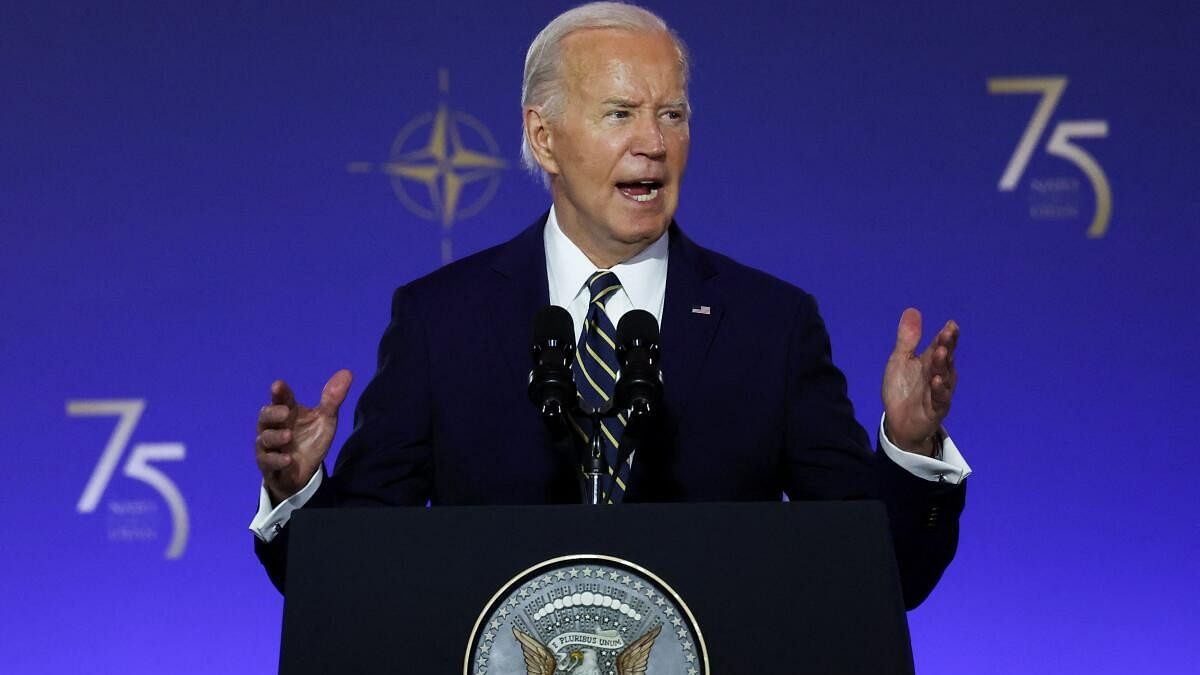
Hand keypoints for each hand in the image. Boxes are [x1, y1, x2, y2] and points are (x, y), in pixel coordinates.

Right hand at [255, 370, 351, 504]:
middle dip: (273, 413)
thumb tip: (347, 372)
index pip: (281, 398)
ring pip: (265, 439)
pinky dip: (277, 460)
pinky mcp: (268, 465)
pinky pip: (268, 462)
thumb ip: (333, 398)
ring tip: (288, 436)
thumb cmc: (311, 439)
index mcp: (286, 411)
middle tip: (285, 412)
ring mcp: (268, 446)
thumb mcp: (325, 419)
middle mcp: (273, 426)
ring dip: (276, 437)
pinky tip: (288, 460)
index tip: (278, 385)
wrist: (303, 471)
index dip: (279, 392)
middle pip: (265, 416)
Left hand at [881, 308, 957, 455]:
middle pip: (946, 358)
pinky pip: (940, 399)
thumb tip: (913, 310)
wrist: (898, 421)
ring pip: (945, 376)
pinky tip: (937, 381)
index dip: (946, 335)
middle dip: (948, 346)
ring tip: (942, 353)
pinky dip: (940, 390)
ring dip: (944, 365)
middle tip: (948, 334)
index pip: (941, 345)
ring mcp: (939, 392)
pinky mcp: (936, 409)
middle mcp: (939, 374)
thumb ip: (907, 339)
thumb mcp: (900, 360)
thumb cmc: (902, 389)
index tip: (951, 324)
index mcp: (930, 361)